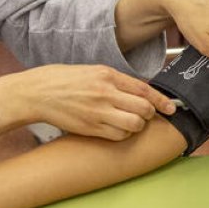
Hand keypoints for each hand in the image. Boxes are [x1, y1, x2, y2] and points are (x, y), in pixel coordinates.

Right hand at [18, 64, 176, 140]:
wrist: (37, 92)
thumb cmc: (64, 80)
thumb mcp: (93, 71)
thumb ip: (116, 80)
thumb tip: (138, 91)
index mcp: (107, 75)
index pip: (143, 89)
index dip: (161, 100)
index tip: (171, 108)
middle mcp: (105, 93)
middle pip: (143, 108)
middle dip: (149, 113)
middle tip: (144, 114)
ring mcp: (98, 112)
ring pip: (134, 125)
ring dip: (137, 126)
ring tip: (130, 122)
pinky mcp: (90, 128)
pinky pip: (118, 136)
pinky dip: (123, 135)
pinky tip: (117, 129)